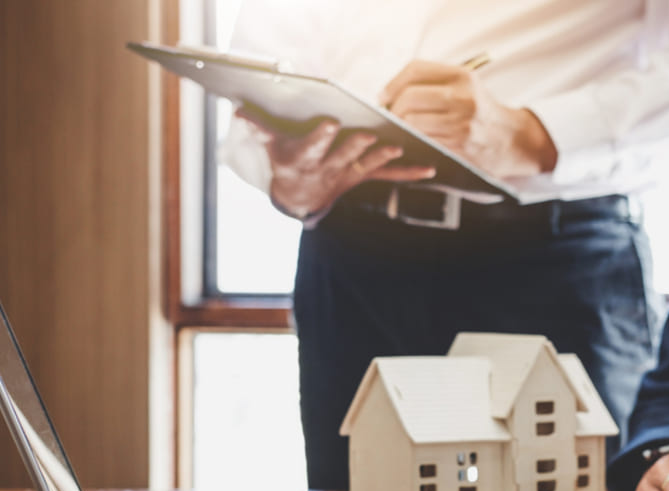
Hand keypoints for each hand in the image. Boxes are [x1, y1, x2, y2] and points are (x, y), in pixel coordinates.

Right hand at [237, 112, 435, 218]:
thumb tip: (238, 111)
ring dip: (383, 157)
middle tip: (368, 134)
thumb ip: (259, 129)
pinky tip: (430, 169)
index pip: (313, 146)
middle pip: (343, 156)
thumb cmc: (286, 162)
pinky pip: (388, 176)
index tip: (329, 122)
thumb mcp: (271, 148)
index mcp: (306, 158)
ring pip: (368, 165)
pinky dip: (409, 173)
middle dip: (355, 145)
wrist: (299, 200)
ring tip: (399, 146)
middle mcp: (328, 168)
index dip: (321, 136)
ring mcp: (348, 174)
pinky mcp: (364, 177)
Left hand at [378, 60, 557, 177]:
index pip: (416, 69)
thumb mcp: (466, 86)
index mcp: (462, 76)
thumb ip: (434, 83)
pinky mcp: (459, 146)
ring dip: (400, 128)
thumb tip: (390, 93)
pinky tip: (412, 143)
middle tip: (390, 117)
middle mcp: (463, 96)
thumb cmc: (482, 113)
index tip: (383, 96)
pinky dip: (411, 142)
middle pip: (409, 97)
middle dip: (392, 109)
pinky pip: (423, 141)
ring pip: (412, 122)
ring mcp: (461, 122)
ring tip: (400, 130)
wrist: (513, 140)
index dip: (393, 83)